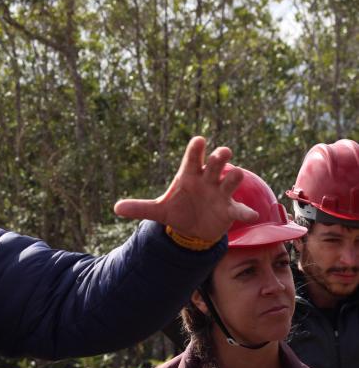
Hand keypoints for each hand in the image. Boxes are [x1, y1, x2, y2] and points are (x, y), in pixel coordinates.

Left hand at [113, 136, 257, 241]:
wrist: (193, 227)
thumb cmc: (178, 210)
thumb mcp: (158, 211)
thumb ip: (140, 208)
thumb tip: (116, 208)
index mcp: (190, 175)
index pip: (193, 158)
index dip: (196, 149)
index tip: (199, 139)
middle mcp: (208, 180)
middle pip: (217, 164)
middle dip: (220, 158)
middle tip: (223, 153)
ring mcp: (221, 194)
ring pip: (231, 181)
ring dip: (235, 178)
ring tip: (236, 174)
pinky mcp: (230, 210)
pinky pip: (240, 210)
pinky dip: (246, 212)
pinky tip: (251, 215)